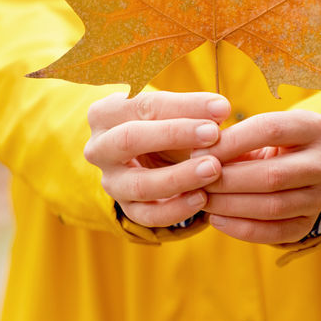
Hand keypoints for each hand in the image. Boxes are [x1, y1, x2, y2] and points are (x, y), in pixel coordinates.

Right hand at [85, 91, 229, 226]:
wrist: (147, 154)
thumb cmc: (161, 123)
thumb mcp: (171, 111)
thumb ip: (192, 109)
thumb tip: (220, 109)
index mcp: (106, 113)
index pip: (144, 105)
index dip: (184, 106)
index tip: (221, 108)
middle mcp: (99, 148)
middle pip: (129, 140)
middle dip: (174, 135)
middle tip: (213, 134)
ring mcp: (110, 181)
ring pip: (139, 184)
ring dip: (179, 177)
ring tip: (213, 169)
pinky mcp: (125, 208)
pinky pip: (147, 215)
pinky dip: (175, 209)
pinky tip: (201, 198)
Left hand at [198, 110, 320, 243]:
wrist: (293, 166)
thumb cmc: (264, 141)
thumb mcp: (255, 129)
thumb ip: (231, 136)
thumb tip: (199, 153)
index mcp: (314, 126)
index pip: (270, 130)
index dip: (231, 141)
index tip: (198, 150)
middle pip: (272, 175)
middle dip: (228, 180)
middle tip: (197, 180)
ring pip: (273, 207)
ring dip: (231, 206)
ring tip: (203, 200)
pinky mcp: (311, 223)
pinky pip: (275, 233)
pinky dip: (241, 229)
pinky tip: (216, 220)